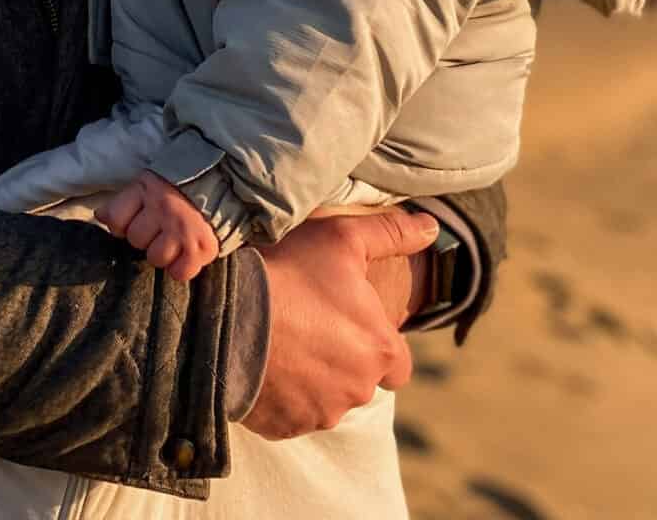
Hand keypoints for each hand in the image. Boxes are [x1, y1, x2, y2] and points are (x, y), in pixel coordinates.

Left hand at [96, 171, 218, 280]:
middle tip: (160, 227)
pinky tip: (185, 254)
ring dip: (163, 253)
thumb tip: (99, 216)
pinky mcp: (202, 247)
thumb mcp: (148, 183)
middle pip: (135, 240)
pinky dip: (181, 268)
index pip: (116, 219)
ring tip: (174, 240)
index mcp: (148, 189)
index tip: (135, 219)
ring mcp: (184, 229)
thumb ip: (123, 201)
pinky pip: (180, 273)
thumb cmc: (180, 186)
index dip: (121, 224)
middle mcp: (165, 209)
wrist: (224, 181)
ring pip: (155, 258)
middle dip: (145, 237)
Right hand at [240, 207, 438, 438]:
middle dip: (341, 361)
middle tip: (308, 328)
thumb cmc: (289, 273)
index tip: (350, 327)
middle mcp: (358, 390)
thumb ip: (392, 233)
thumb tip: (431, 228)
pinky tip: (263, 365)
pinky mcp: (286, 427)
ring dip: (311, 380)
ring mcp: (320, 413)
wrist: (224, 316)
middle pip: (358, 381)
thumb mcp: (343, 239)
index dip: (378, 346)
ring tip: (281, 345)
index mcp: (381, 350)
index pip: (398, 365)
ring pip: (325, 400)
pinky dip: (281, 397)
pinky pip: (290, 414)